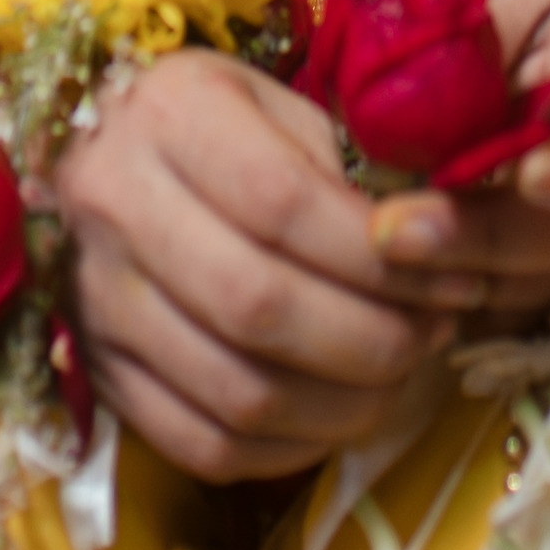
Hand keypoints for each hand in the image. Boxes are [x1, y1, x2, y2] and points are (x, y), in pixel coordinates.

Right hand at [49, 49, 445, 482]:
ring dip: (344, 403)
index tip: (452, 276)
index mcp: (169, 113)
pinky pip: (206, 445)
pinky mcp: (102, 374)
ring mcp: (97, 300)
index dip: (379, 256)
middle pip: (258, 305)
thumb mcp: (278, 101)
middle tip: (436, 332)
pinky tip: (336, 412)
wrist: (97, 156)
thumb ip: (349, 163)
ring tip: (399, 374)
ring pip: (239, 392)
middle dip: (374, 337)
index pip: (282, 203)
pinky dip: (289, 447)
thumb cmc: (214, 122)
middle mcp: (114, 204)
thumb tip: (433, 240)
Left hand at [354, 0, 549, 314]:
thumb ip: (479, 39)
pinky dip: (447, 292)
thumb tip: (392, 102)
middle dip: (484, 236)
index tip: (534, 173)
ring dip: (454, 273)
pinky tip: (384, 276)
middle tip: (395, 232)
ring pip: (541, 278)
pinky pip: (508, 295)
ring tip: (374, 250)